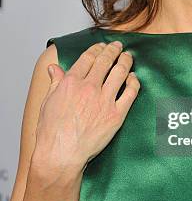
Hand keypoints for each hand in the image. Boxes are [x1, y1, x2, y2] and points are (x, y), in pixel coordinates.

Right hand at [33, 41, 139, 172]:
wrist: (61, 154)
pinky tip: (134, 78)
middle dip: (113, 50)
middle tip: (118, 46)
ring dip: (125, 61)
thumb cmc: (51, 132)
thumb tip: (54, 69)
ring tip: (128, 57)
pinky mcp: (116, 115)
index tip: (102, 46)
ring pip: (120, 72)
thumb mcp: (48, 102)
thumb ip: (55, 82)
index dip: (97, 48)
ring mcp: (104, 100)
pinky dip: (134, 82)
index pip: (88, 58)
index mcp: (71, 82)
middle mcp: (89, 88)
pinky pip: (130, 93)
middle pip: (105, 61)